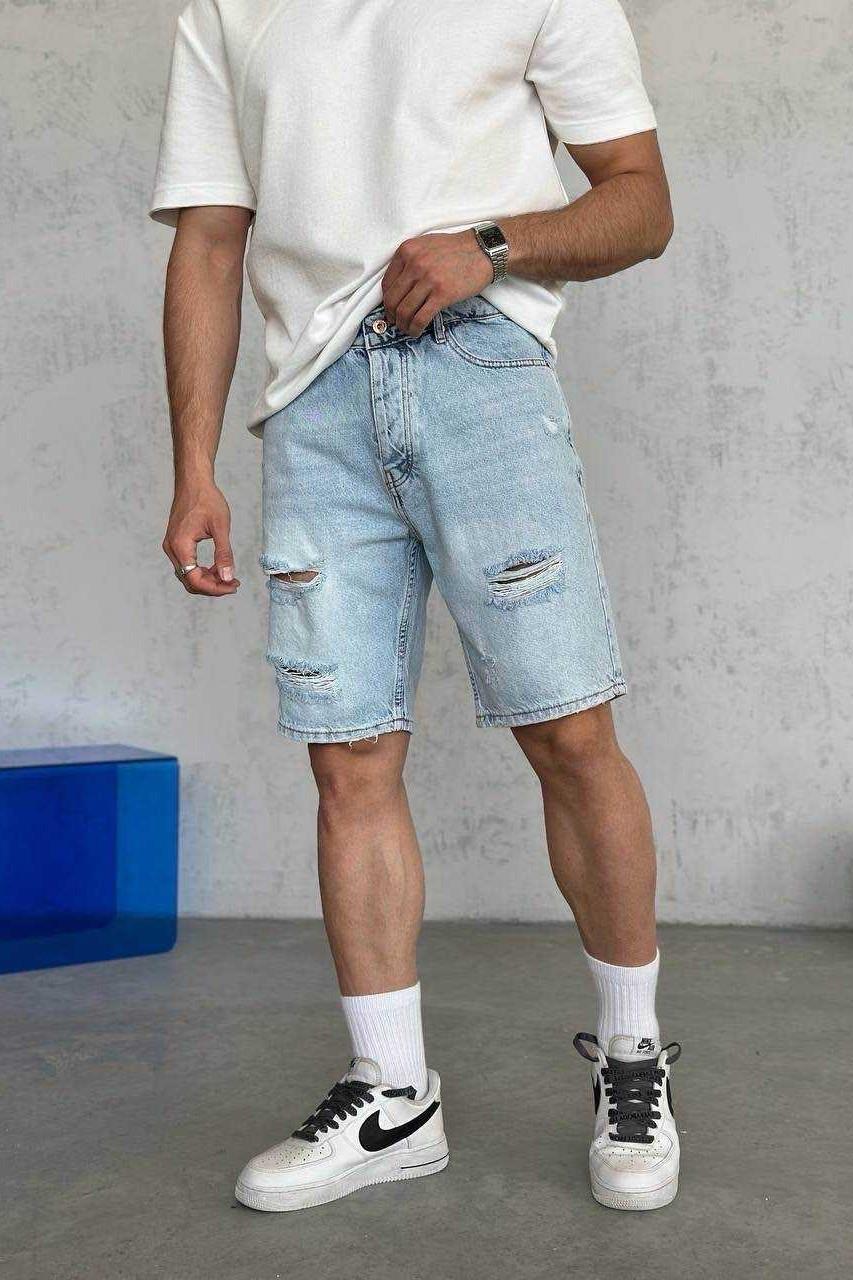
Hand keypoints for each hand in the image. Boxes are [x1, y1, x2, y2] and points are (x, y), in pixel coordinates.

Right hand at [163, 480, 239, 595]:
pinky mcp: (175, 543)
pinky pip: (186, 565)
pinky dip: (201, 570)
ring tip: (228, 577)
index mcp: (181, 546)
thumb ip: (224, 554)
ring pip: (187, 575)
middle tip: (234, 584)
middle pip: (189, 581)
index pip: (194, 579)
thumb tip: (228, 577)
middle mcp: (172, 549)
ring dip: (207, 580)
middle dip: (212, 586)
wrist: (193, 482)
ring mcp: (171, 546)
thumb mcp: (220, 527)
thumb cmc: (207, 499)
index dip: (215, 588)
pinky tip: (217, 567)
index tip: (233, 586)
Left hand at [381, 230, 494, 336]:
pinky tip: (416, 331)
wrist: (484, 250)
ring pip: (404, 311)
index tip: (391, 310)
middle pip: (393, 300)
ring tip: (407, 329)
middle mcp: (414, 264)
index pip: (387, 284)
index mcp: (407, 250)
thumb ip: (409, 262)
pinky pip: (420, 317)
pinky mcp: (442, 294)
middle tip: (396, 323)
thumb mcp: (426, 245)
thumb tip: (397, 288)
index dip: (387, 302)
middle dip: (392, 316)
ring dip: (403, 325)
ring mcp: (428, 279)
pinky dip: (415, 328)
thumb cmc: (456, 249)